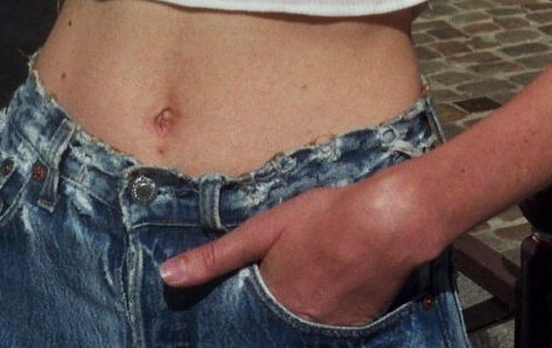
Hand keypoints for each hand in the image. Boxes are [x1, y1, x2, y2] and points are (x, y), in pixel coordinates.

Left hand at [160, 174, 423, 327]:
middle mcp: (294, 325)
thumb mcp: (265, 228)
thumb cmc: (324, 218)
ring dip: (297, 315)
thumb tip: (167, 275)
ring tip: (307, 287)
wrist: (384, 225)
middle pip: (272, 326)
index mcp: (268, 301)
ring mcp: (327, 332)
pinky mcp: (356, 330)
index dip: (239, 308)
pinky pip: (329, 332)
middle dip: (268, 314)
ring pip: (300, 330)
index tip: (231, 308)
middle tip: (285, 284)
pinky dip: (325, 314)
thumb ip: (216, 256)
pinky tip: (333, 291)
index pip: (242, 317)